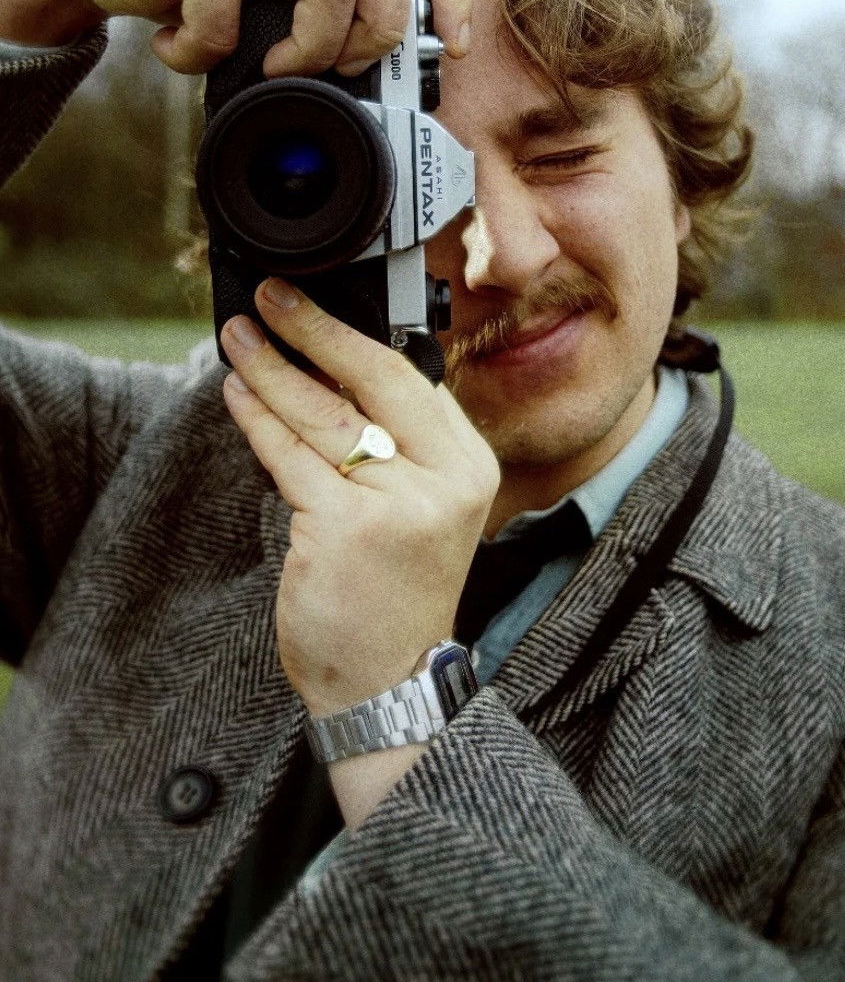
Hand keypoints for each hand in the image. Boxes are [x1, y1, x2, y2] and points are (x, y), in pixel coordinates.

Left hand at [219, 278, 498, 717]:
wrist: (386, 682)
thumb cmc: (393, 591)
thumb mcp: (418, 509)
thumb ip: (395, 446)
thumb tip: (331, 371)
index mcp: (468, 465)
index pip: (409, 379)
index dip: (352, 335)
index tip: (311, 306)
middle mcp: (444, 480)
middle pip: (372, 381)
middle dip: (313, 330)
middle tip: (271, 300)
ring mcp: (398, 505)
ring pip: (323, 416)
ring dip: (271, 370)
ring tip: (238, 341)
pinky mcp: (345, 529)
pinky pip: (291, 458)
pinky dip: (258, 421)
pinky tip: (238, 395)